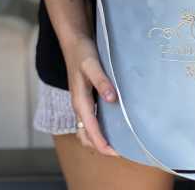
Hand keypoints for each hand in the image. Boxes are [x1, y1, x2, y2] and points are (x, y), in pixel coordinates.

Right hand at [63, 34, 119, 156]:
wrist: (74, 42)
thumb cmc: (83, 52)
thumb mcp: (92, 64)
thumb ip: (102, 81)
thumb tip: (112, 99)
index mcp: (80, 101)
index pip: (90, 129)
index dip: (102, 143)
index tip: (115, 152)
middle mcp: (79, 105)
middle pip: (86, 135)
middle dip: (100, 146)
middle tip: (120, 151)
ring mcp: (81, 103)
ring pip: (86, 129)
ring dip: (98, 139)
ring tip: (117, 143)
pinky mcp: (85, 98)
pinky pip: (90, 120)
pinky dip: (98, 128)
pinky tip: (112, 124)